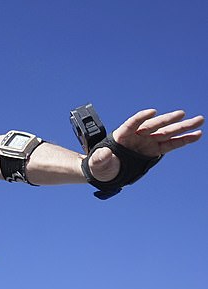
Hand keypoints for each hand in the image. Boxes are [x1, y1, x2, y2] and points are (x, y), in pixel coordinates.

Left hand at [88, 109, 203, 181]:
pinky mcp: (154, 150)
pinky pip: (170, 144)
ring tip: (199, 120)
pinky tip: (196, 135)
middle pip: (154, 125)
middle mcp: (137, 136)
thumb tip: (104, 155)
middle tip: (182, 113)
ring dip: (182, 127)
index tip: (152, 112)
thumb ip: (101, 158)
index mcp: (121, 135)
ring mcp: (147, 142)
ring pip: (167, 133)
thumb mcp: (97, 162)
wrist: (106, 170)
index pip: (132, 123)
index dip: (141, 117)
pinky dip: (183, 140)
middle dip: (167, 120)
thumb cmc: (100, 164)